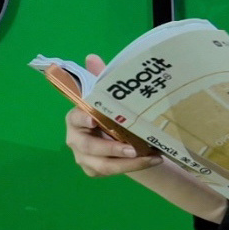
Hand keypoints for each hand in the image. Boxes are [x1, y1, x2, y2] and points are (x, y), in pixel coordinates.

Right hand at [64, 54, 162, 177]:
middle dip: (112, 149)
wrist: (113, 136)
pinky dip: (135, 167)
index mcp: (75, 118)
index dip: (82, 119)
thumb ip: (100, 79)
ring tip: (151, 157)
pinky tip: (153, 159)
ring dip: (129, 163)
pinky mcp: (95, 171)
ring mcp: (84, 158)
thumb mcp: (106, 96)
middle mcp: (76, 140)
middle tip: (133, 149)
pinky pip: (114, 172)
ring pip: (104, 165)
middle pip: (90, 147)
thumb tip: (92, 57)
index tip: (92, 119)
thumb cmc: (107, 112)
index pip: (75, 118)